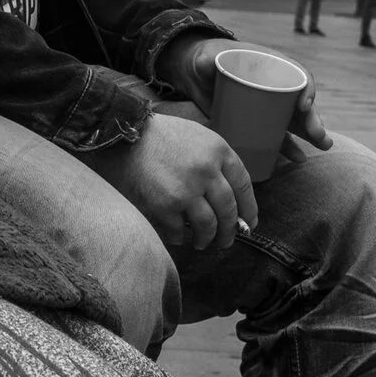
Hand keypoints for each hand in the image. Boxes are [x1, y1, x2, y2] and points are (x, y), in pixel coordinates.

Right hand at [83, 112, 254, 253]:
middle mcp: (206, 171)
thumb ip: (216, 161)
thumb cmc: (162, 135)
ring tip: (202, 243)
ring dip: (207, 239)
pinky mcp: (165, 205)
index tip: (249, 222)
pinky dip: (180, 237)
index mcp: (218, 150)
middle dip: (230, 230)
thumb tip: (231, 198)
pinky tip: (178, 236)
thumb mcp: (198, 136)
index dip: (249, 208)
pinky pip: (179, 231)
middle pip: (228, 210)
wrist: (126, 133)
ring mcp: (186, 190)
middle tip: (227, 240)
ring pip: (208, 225)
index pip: (244, 185)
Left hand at [162, 35, 333, 151]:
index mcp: (270, 64)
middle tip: (320, 136)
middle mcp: (275, 84)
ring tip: (323, 145)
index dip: (305, 88)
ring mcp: (268, 105)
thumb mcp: (207, 58)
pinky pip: (278, 135)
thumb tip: (208, 64)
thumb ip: (207, 60)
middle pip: (300, 101)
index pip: (296, 74)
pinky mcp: (258, 121)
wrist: (196, 73)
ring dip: (310, 134)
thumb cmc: (206, 59)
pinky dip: (288, 146)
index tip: (303, 105)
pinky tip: (298, 158)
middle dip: (313, 119)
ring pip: (295, 120)